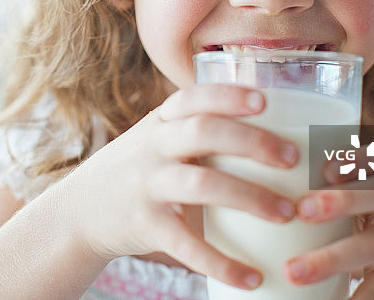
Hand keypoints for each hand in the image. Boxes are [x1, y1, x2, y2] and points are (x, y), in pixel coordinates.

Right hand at [62, 84, 299, 289]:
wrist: (80, 211)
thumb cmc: (140, 171)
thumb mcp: (158, 140)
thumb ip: (200, 132)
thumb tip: (277, 134)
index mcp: (161, 122)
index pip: (193, 97)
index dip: (228, 96)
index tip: (265, 101)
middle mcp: (152, 147)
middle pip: (203, 132)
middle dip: (252, 142)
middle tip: (293, 159)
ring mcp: (146, 185)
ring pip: (201, 184)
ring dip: (249, 197)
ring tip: (287, 213)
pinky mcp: (144, 225)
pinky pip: (186, 244)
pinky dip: (221, 262)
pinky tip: (252, 277)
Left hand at [285, 158, 373, 298]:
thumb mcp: (371, 195)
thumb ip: (332, 184)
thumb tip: (258, 179)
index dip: (353, 159)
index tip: (325, 165)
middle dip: (341, 200)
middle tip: (302, 209)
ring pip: (372, 246)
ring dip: (331, 259)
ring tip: (293, 272)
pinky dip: (356, 299)